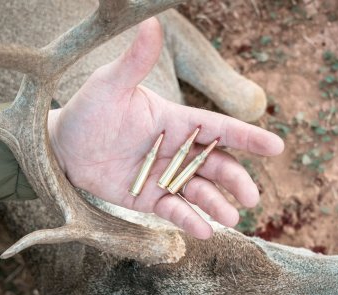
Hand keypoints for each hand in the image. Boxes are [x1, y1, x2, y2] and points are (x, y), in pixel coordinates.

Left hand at [48, 18, 283, 238]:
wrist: (61, 147)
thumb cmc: (88, 110)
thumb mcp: (110, 84)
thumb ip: (134, 61)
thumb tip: (150, 22)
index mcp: (176, 121)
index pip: (219, 128)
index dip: (247, 138)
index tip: (276, 146)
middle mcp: (177, 150)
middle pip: (216, 165)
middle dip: (236, 180)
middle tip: (252, 197)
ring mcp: (165, 176)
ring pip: (200, 191)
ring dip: (217, 204)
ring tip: (230, 216)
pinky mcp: (149, 199)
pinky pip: (174, 210)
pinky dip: (188, 220)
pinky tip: (202, 230)